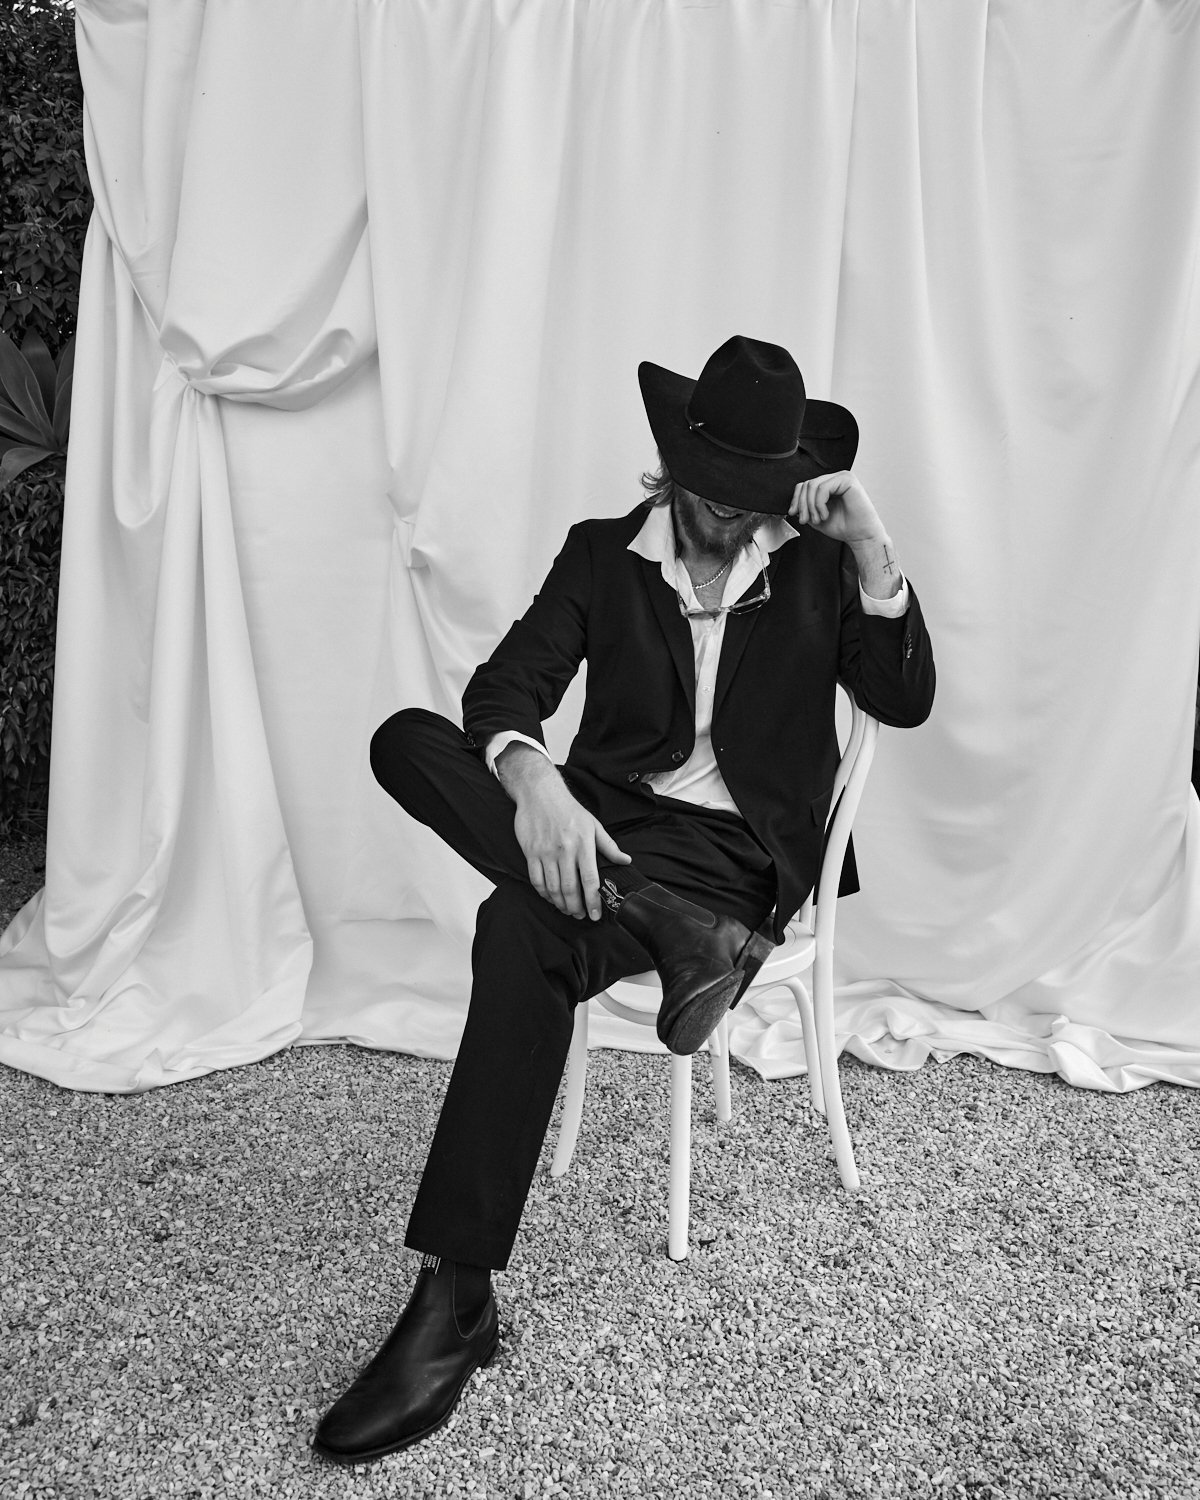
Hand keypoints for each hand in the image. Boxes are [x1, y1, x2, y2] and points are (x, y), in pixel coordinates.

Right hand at [499, 746, 630, 919]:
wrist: (540, 793)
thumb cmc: (569, 809)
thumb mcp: (593, 825)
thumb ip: (609, 846)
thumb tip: (626, 861)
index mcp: (583, 844)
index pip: (590, 880)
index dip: (593, 901)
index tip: (595, 915)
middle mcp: (565, 850)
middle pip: (570, 889)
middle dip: (576, 908)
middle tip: (581, 916)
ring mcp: (546, 852)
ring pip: (552, 888)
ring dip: (560, 904)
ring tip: (567, 910)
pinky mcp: (530, 852)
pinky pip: (536, 880)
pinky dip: (544, 893)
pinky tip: (551, 898)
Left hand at [788, 471, 886, 546]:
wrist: (860, 536)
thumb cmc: (843, 527)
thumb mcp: (816, 516)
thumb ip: (806, 508)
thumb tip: (793, 505)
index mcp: (829, 485)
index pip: (805, 485)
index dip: (796, 499)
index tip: (794, 514)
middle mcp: (835, 478)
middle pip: (807, 484)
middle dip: (802, 505)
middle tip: (805, 521)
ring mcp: (842, 477)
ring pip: (812, 485)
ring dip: (811, 506)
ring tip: (818, 520)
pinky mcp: (847, 480)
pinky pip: (823, 488)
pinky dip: (819, 504)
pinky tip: (825, 515)